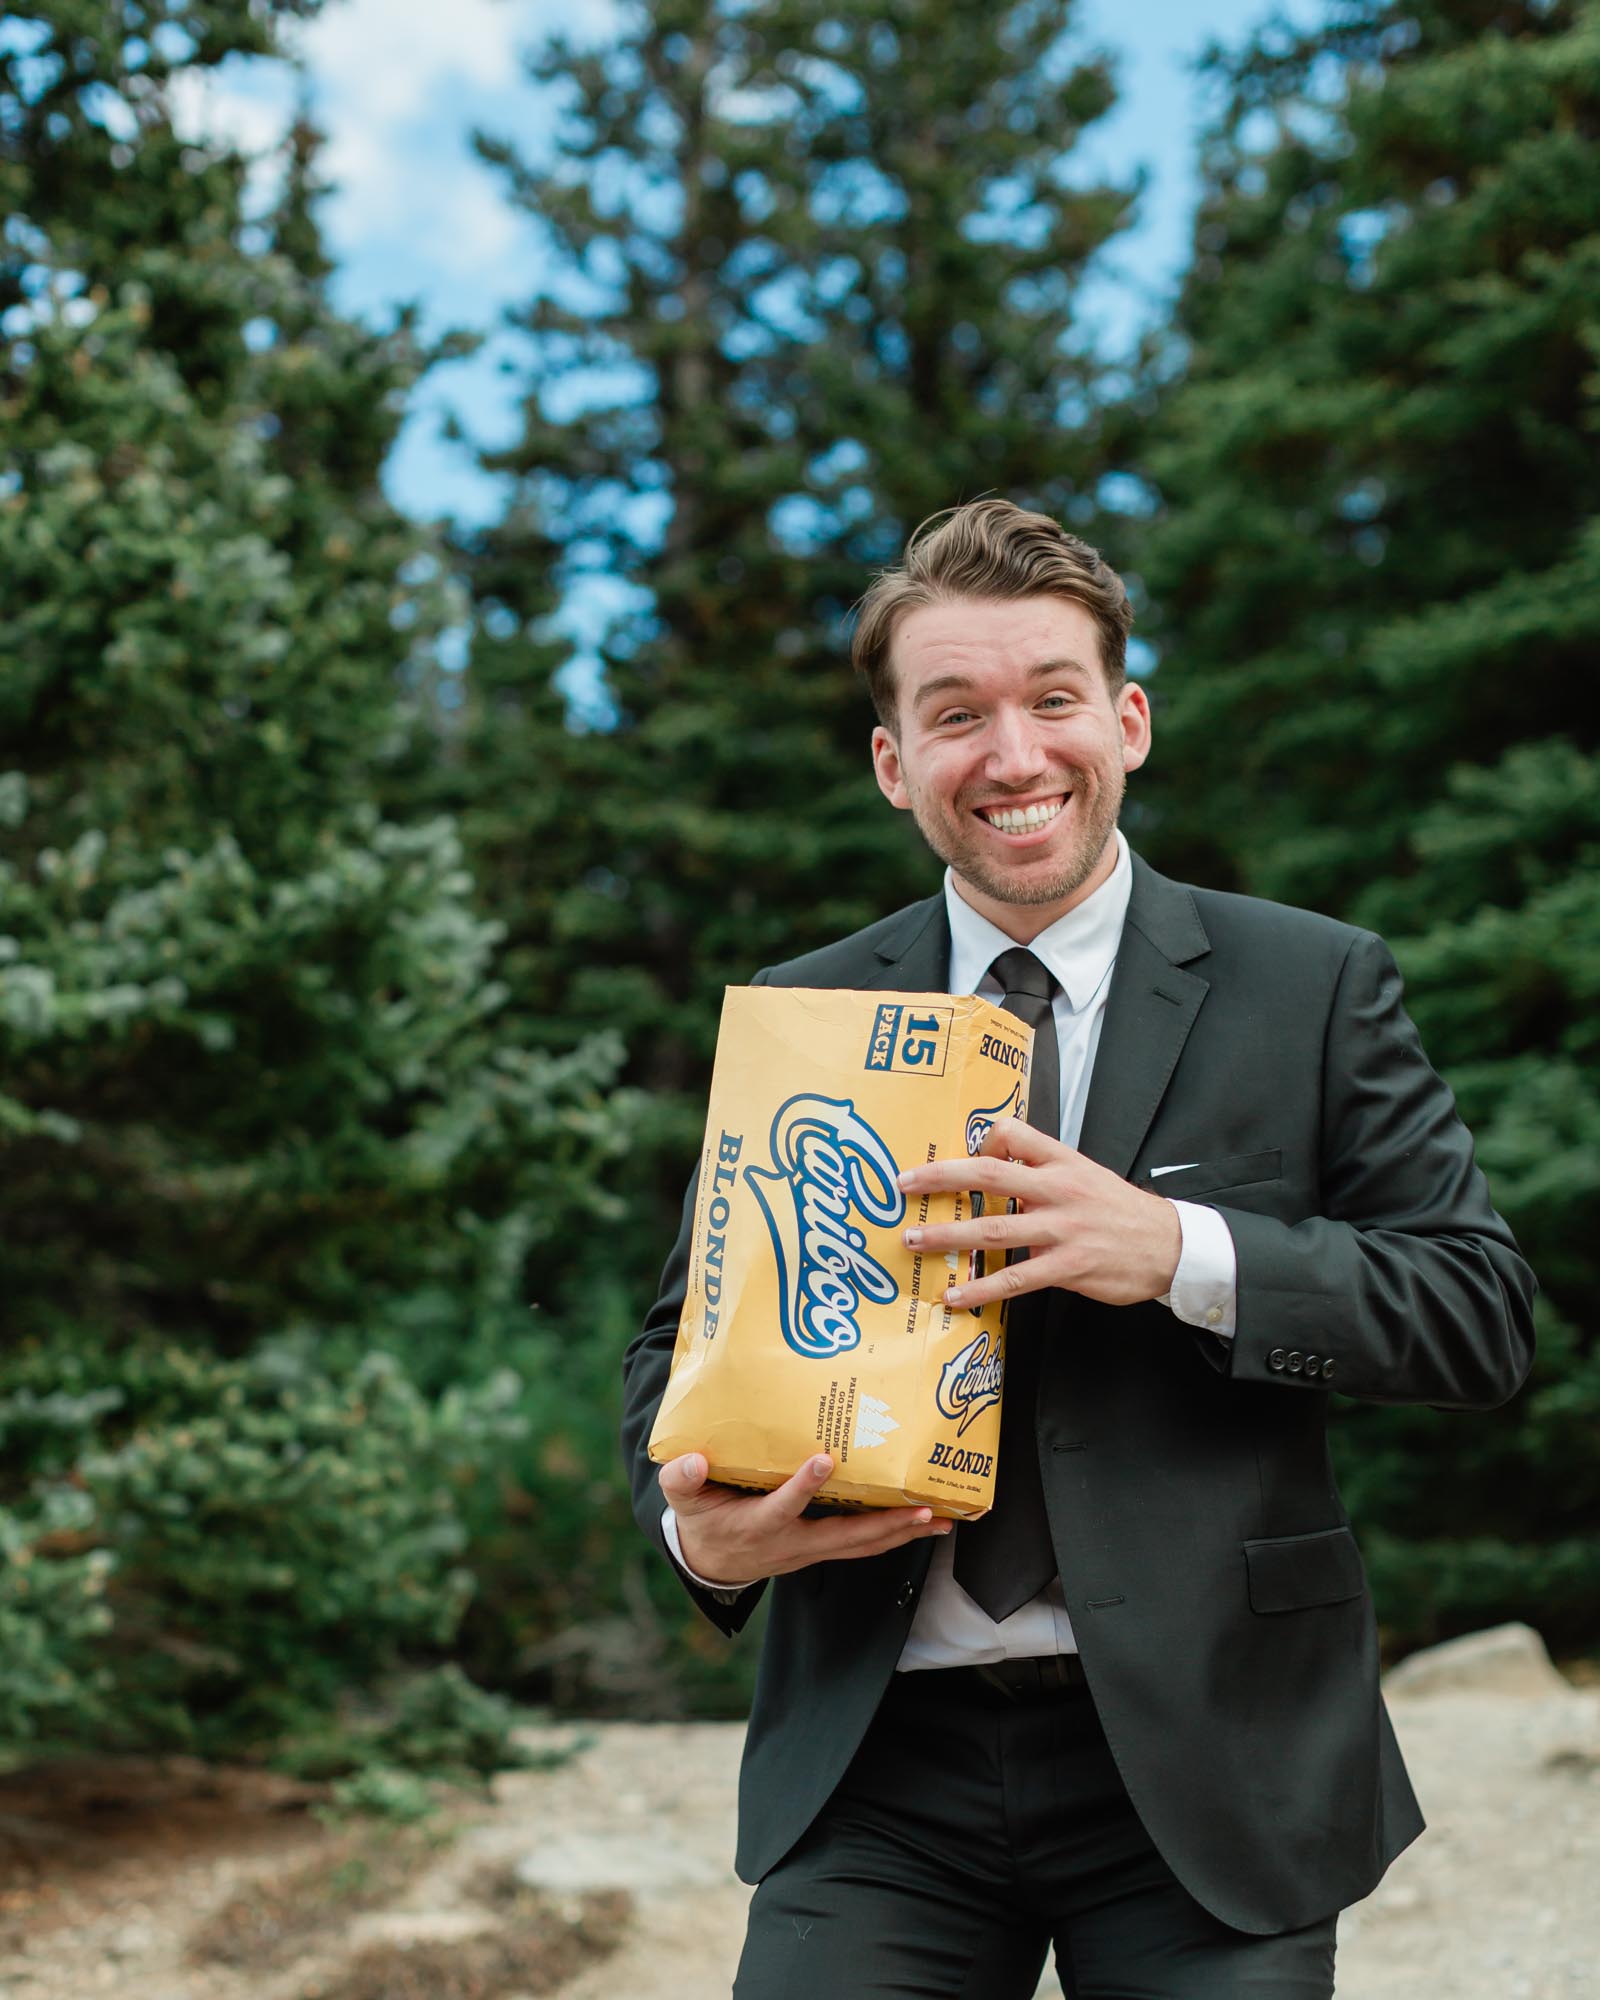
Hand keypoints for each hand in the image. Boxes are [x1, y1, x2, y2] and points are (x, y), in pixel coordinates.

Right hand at [659, 1451, 952, 1586]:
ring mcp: (811, 1549)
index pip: (781, 1507)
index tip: (824, 1460)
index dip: (802, 1487)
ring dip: (903, 1533)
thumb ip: (682, 1478)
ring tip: (941, 1519)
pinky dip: (894, 1535)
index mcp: (757, 1526)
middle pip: (845, 1537)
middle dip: (886, 1524)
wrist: (711, 1561)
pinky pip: (863, 1544)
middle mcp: (791, 1542)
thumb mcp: (683, 1500)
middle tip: (924, 1509)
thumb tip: (692, 1460)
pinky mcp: (822, 1548)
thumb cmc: (701, 1520)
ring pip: (862, 1545)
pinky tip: (923, 1523)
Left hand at [896, 1117, 1181, 1310]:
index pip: (1012, 1134)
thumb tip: (994, 1169)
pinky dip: (981, 1287)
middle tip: (905, 1185)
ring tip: (915, 1241)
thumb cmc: (1121, 1211)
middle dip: (941, 1179)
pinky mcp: (1068, 1266)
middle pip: (990, 1176)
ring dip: (948, 1235)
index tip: (960, 1158)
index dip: (980, 1142)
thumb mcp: (1086, 1174)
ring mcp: (1062, 1229)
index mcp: (1062, 1162)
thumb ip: (1043, 1169)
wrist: (1169, 1246)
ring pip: (994, 1228)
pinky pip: (1015, 1277)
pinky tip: (956, 1295)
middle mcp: (1058, 1190)